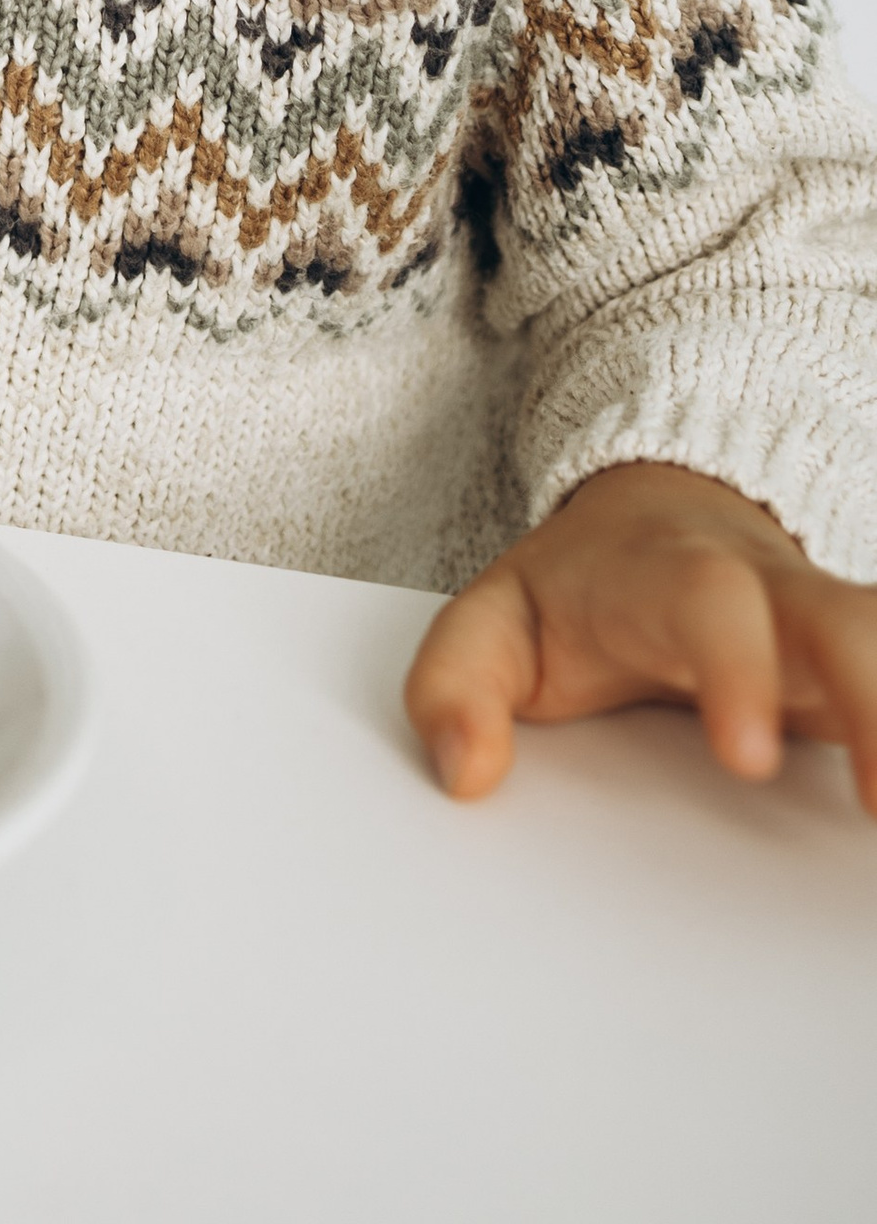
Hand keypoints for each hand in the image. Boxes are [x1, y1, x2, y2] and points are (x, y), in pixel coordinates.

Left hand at [406, 458, 876, 813]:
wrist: (656, 520)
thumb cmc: (581, 587)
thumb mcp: (493, 622)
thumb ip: (456, 686)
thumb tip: (466, 772)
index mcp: (669, 576)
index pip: (711, 602)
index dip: (737, 671)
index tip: (748, 759)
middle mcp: (770, 594)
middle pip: (844, 621)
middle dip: (874, 697)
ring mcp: (826, 629)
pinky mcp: (861, 667)